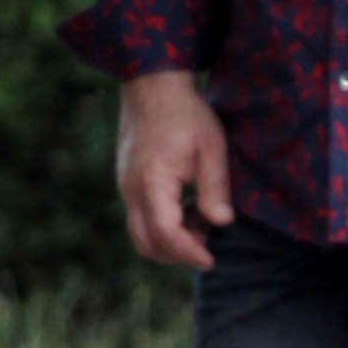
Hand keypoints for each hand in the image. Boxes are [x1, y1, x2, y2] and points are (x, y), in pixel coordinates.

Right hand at [118, 70, 233, 271]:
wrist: (152, 86)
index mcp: (152, 183)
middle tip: (208, 245)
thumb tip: (221, 223)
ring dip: (170, 240)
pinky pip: (141, 217)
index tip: (211, 261)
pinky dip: (163, 224)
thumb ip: (215, 188)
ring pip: (140, 234)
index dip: (189, 253)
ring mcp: (126, 187)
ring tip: (201, 220)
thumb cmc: (186, 114)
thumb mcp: (211, 148)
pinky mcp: (128, 183)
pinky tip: (189, 207)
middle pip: (146, 243)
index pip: (165, 235)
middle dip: (177, 254)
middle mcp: (131, 190)